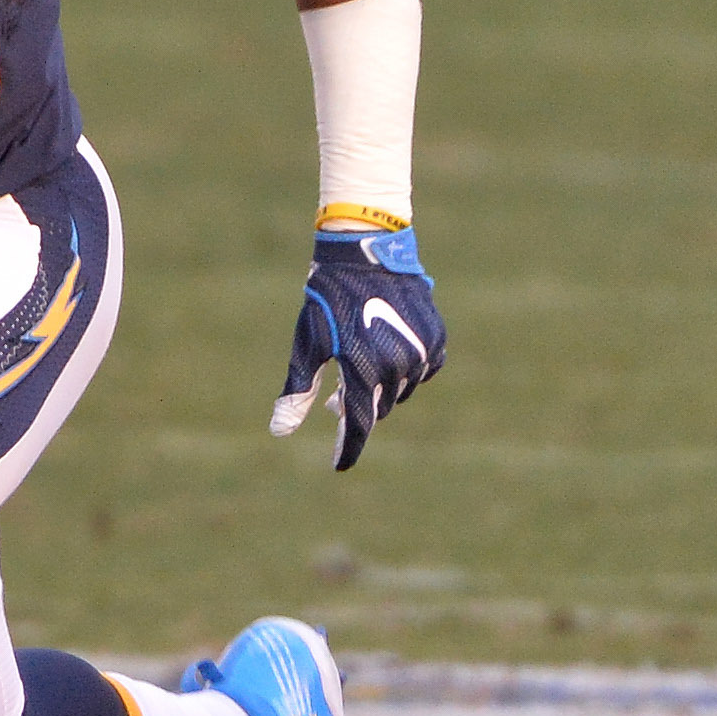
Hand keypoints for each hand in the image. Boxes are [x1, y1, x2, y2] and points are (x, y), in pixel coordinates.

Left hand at [270, 226, 444, 471]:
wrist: (366, 250)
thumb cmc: (327, 298)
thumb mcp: (308, 344)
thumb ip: (298, 390)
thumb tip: (280, 431)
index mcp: (364, 370)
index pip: (359, 426)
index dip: (349, 449)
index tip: (339, 465)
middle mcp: (398, 366)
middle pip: (379, 408)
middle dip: (358, 407)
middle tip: (334, 397)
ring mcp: (421, 352)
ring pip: (401, 390)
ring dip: (382, 387)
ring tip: (360, 366)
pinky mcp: (436, 338)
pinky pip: (423, 369)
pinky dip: (406, 369)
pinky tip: (388, 354)